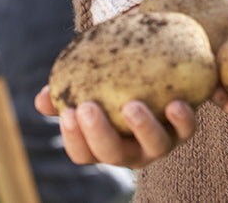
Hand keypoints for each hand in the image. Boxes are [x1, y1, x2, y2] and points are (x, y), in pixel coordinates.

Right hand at [35, 85, 196, 168]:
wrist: (155, 72)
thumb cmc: (113, 82)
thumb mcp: (89, 84)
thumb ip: (66, 91)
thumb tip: (40, 99)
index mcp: (104, 145)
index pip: (83, 153)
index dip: (74, 138)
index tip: (68, 113)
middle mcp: (131, 151)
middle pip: (113, 154)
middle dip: (99, 134)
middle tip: (88, 107)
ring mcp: (159, 143)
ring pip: (153, 146)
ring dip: (142, 127)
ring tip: (131, 106)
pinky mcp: (184, 130)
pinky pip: (187, 128)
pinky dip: (183, 118)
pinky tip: (176, 101)